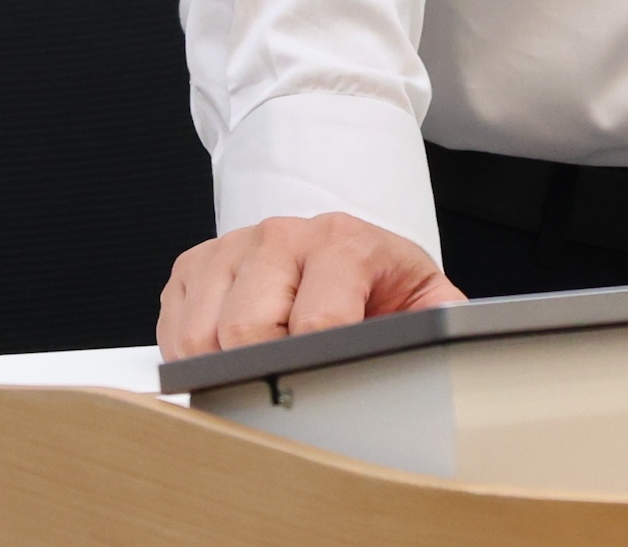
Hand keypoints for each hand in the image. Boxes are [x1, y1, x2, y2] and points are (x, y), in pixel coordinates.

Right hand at [157, 212, 462, 357]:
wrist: (347, 246)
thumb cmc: (381, 283)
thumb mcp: (425, 297)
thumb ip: (443, 325)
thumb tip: (454, 354)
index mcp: (342, 242)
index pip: (316, 322)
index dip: (317, 369)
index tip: (322, 391)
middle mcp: (281, 236)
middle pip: (247, 331)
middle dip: (267, 372)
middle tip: (291, 384)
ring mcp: (232, 247)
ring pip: (202, 335)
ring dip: (225, 368)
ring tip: (263, 370)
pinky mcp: (194, 266)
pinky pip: (173, 330)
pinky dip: (193, 359)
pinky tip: (230, 357)